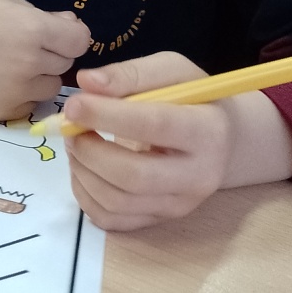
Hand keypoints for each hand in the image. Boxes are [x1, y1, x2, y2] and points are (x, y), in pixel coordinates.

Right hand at [0, 0, 91, 120]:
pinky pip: (28, 104)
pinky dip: (19, 94)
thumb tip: (69, 26)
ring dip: (38, 76)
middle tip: (21, 44)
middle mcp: (29, 64)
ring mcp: (15, 92)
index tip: (55, 32)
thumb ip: (38, 11)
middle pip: (66, 63)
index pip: (81, 39)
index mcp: (32, 29)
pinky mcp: (0, 112)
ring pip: (49, 87)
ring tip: (8, 64)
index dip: (70, 34)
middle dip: (51, 53)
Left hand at [65, 52, 291, 230]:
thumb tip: (87, 82)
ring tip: (75, 143)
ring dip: (81, 171)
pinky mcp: (158, 220)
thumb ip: (130, 74)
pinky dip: (83, 193)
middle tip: (70, 128)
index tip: (72, 105)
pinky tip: (83, 168)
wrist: (221, 141)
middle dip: (89, 150)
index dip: (107, 115)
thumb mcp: (171, 72)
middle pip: (133, 176)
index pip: (155, 125)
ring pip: (115, 202)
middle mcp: (200, 176)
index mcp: (208, 131)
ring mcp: (180, 204)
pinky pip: (109, 218)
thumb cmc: (192, 100)